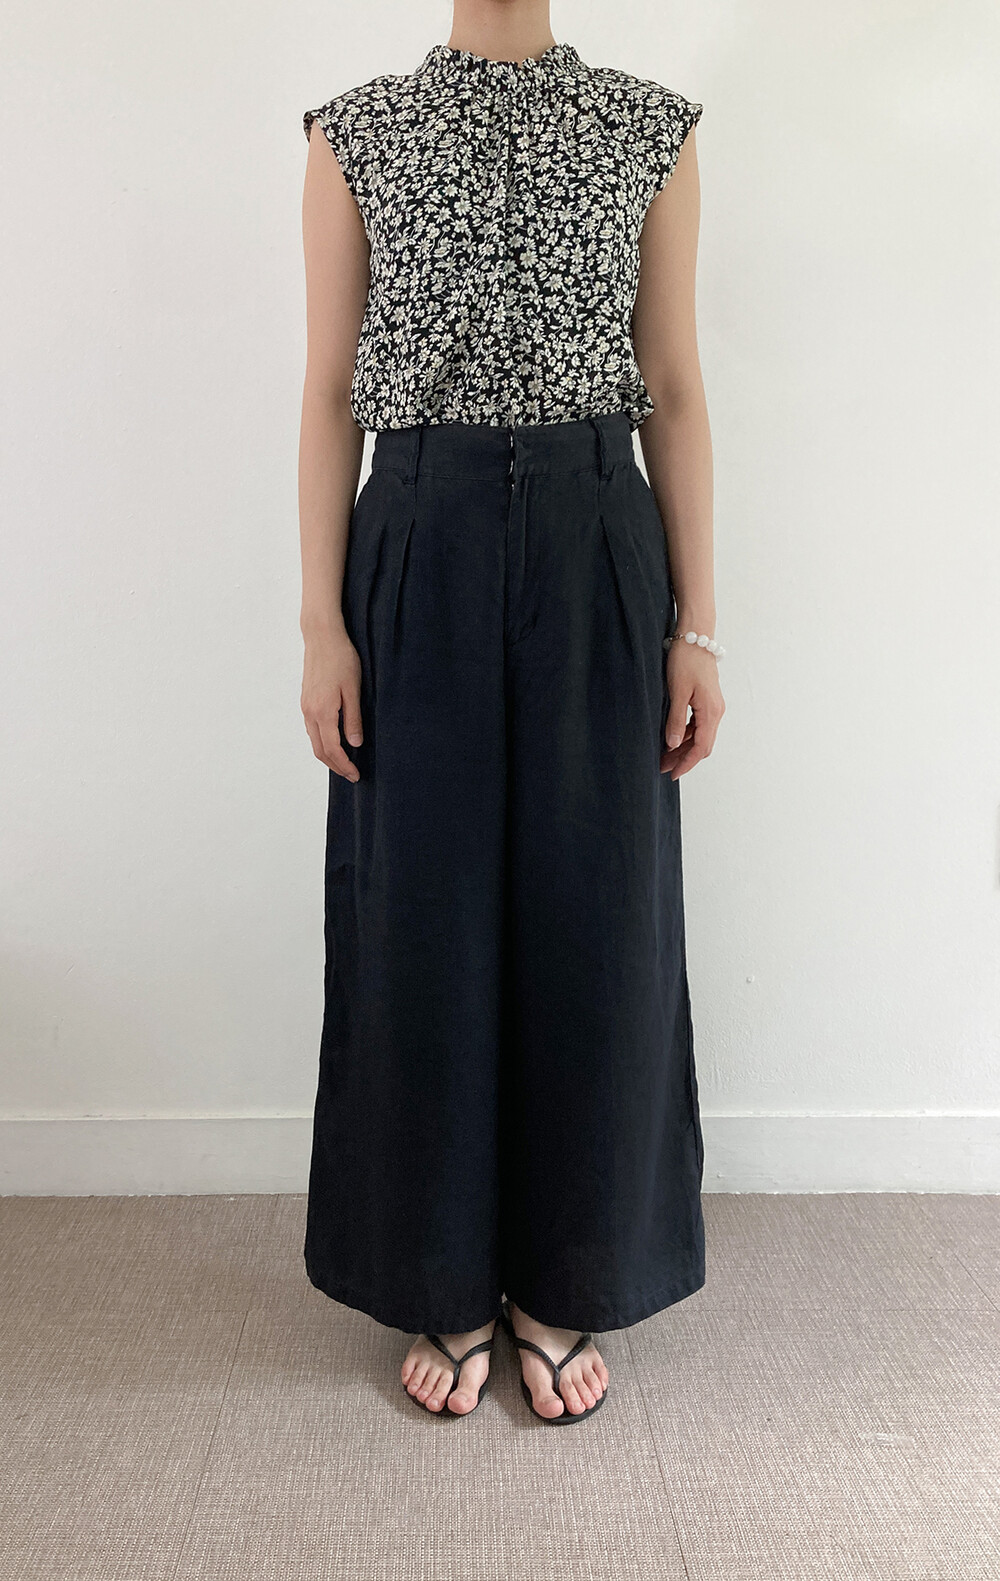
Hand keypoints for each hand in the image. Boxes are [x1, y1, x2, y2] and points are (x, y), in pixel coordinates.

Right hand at [301, 627, 362, 781]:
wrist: (322, 637)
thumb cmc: (341, 659)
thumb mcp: (353, 689)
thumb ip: (353, 718)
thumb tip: (355, 744)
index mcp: (323, 712)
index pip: (333, 749)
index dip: (344, 765)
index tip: (356, 774)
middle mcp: (310, 713)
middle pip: (319, 750)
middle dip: (335, 766)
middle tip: (351, 774)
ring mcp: (305, 707)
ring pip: (314, 741)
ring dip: (328, 756)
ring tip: (344, 763)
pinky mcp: (306, 701)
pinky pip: (312, 730)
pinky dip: (322, 742)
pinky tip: (334, 742)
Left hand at [661, 641, 724, 778]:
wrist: (695, 636)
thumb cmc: (686, 660)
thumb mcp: (677, 691)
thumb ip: (675, 720)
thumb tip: (672, 745)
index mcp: (711, 712)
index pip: (701, 748)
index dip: (686, 763)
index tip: (672, 774)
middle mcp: (715, 712)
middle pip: (701, 745)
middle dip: (683, 758)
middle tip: (663, 768)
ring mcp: (712, 706)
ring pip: (699, 736)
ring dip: (682, 747)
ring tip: (663, 756)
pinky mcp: (706, 700)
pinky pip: (697, 725)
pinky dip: (684, 734)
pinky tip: (671, 738)